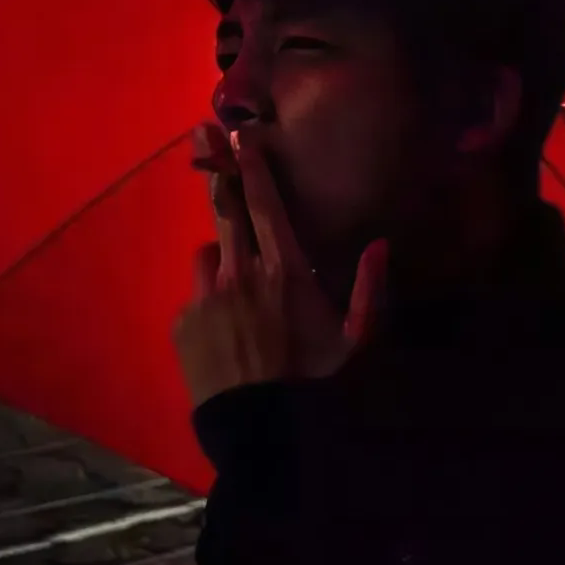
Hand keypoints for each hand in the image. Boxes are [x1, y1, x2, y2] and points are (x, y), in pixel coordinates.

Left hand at [173, 123, 386, 405]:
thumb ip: (368, 290)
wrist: (260, 429)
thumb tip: (380, 244)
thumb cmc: (314, 382)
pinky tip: (222, 327)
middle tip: (202, 135)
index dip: (253, 167)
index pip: (265, 206)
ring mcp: (206, 296)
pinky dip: (208, 298)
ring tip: (233, 279)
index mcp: (285, 272)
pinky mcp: (183, 322)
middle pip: (225, 209)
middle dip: (216, 169)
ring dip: (220, 254)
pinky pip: (195, 294)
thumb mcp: (355, 341)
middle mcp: (240, 273)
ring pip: (208, 252)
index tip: (241, 135)